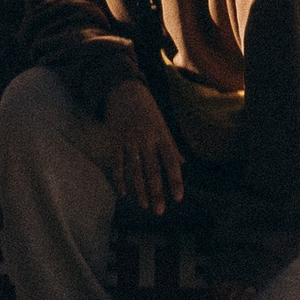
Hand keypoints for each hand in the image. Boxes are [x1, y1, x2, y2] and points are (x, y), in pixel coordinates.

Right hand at [90, 76, 183, 214]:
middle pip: (152, 169)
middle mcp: (147, 138)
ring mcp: (130, 139)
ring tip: (145, 205)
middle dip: (156, 191)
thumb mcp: (163, 124)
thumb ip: (172, 146)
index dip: (176, 180)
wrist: (125, 89)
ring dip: (139, 189)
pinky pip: (117, 163)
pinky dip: (120, 179)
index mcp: (162, 134)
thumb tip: (183, 164)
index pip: (171, 161)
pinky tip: (124, 193)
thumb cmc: (148, 109)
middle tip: (160, 211)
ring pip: (135, 169)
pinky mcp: (115, 139)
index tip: (178, 198)